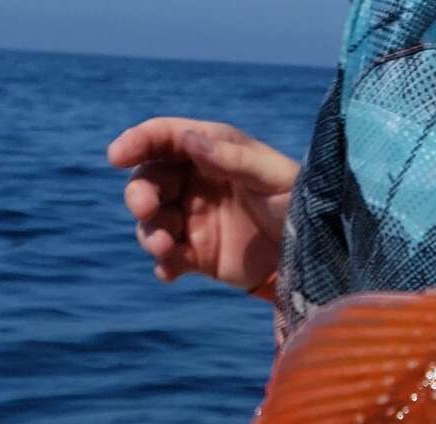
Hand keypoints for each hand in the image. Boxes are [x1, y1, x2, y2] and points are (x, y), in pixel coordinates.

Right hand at [106, 119, 297, 294]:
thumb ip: (233, 156)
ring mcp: (194, 220)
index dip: (137, 142)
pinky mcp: (199, 256)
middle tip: (145, 207)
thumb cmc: (302, 203)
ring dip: (149, 232)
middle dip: (140, 193)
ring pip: (153, 222)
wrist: (318, 256)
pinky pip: (169, 259)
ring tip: (165, 247)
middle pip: (149, 181)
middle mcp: (195, 183)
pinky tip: (169, 272)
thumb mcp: (275, 175)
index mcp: (211, 152)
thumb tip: (187, 138)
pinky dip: (164, 264)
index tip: (116, 156)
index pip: (164, 139)